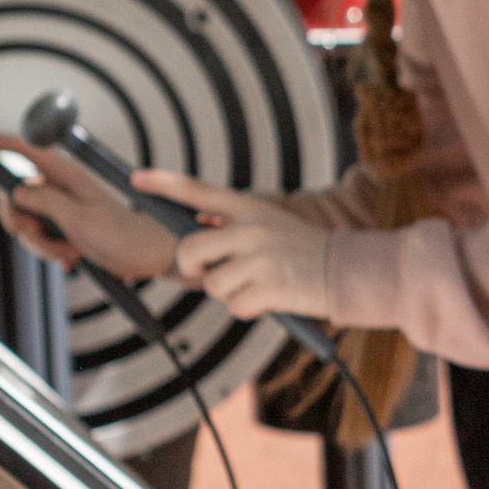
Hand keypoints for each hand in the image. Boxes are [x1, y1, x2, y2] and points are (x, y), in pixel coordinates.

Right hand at [0, 132, 183, 282]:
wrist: (148, 257)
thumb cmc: (123, 236)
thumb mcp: (80, 220)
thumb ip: (45, 202)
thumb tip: (16, 190)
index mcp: (66, 176)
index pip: (24, 150)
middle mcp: (60, 187)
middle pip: (14, 196)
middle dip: (22, 224)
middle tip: (39, 238)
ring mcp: (60, 207)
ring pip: (25, 222)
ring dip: (41, 244)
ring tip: (69, 254)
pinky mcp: (63, 227)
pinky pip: (39, 237)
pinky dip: (49, 251)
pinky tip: (71, 259)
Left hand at [136, 172, 333, 323]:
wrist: (352, 271)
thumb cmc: (306, 252)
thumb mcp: (272, 224)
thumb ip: (234, 223)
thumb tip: (198, 219)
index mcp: (251, 208)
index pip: (199, 190)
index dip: (164, 183)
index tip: (135, 179)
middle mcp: (253, 228)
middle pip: (190, 250)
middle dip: (194, 269)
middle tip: (213, 274)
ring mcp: (262, 257)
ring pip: (213, 284)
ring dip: (230, 294)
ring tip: (258, 286)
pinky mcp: (271, 286)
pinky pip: (235, 306)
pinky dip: (248, 309)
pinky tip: (269, 300)